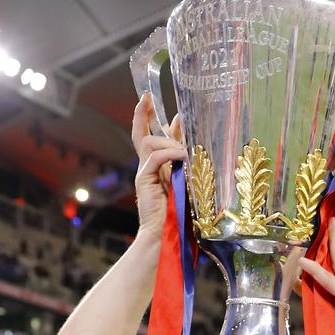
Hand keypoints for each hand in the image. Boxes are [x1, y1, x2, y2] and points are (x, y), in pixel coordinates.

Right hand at [132, 93, 186, 241]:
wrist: (168, 237)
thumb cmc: (182, 216)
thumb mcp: (189, 183)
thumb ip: (188, 163)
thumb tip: (193, 144)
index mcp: (159, 169)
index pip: (152, 137)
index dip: (151, 118)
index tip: (152, 100)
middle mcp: (149, 168)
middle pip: (141, 135)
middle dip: (143, 114)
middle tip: (146, 97)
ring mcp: (145, 173)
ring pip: (151, 142)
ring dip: (170, 142)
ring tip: (185, 153)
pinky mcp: (144, 180)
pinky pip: (155, 157)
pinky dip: (169, 154)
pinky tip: (182, 157)